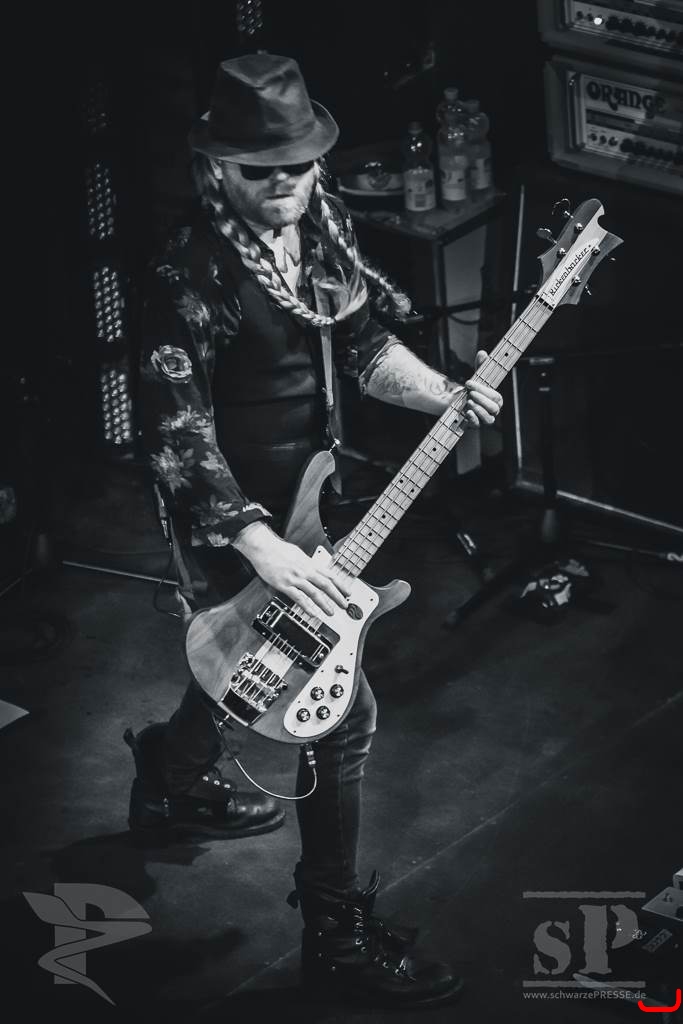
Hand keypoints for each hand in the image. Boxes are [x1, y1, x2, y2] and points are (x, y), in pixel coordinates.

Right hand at [232, 522, 351, 618]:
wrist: (263, 548)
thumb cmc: (278, 550)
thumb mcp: (298, 554)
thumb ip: (307, 564)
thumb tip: (315, 571)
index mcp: (309, 563)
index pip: (330, 575)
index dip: (340, 585)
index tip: (348, 592)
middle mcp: (304, 571)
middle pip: (325, 585)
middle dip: (337, 596)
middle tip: (344, 605)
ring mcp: (295, 578)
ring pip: (314, 593)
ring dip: (324, 604)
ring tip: (331, 612)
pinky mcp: (284, 585)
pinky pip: (298, 598)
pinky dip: (307, 607)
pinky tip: (313, 613)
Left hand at [463, 350, 503, 426]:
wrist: (458, 402)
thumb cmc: (471, 389)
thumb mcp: (476, 377)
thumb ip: (480, 366)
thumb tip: (482, 353)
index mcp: (496, 399)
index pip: (496, 396)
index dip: (484, 390)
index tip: (469, 382)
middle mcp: (492, 411)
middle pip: (494, 407)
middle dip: (482, 399)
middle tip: (470, 393)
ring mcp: (484, 419)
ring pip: (488, 418)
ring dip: (479, 409)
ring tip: (468, 401)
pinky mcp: (475, 424)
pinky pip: (478, 425)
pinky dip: (473, 419)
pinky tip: (467, 412)